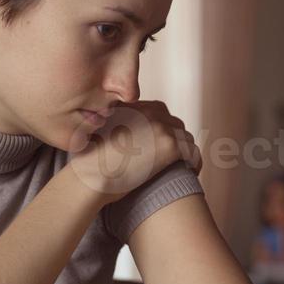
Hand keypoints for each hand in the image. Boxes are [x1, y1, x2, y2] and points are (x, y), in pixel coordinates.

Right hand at [68, 100, 202, 203]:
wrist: (90, 176)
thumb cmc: (89, 163)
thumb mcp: (98, 132)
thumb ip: (114, 126)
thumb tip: (123, 136)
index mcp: (133, 107)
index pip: (159, 112)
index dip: (162, 130)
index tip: (160, 145)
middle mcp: (148, 112)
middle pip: (174, 122)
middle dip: (175, 139)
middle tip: (173, 158)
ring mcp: (161, 128)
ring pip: (185, 138)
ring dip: (184, 152)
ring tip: (182, 167)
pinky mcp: (170, 146)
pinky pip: (193, 153)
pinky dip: (193, 163)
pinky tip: (189, 173)